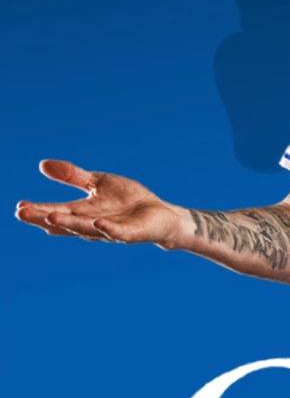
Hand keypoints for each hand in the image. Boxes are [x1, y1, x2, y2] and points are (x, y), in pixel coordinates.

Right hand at [14, 160, 184, 246]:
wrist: (160, 213)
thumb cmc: (128, 201)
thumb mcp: (98, 183)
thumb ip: (73, 176)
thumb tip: (42, 164)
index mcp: (83, 212)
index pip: (56, 212)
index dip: (38, 211)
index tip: (19, 207)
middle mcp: (92, 224)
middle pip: (65, 222)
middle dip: (44, 218)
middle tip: (22, 214)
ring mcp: (111, 230)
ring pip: (87, 229)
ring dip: (69, 223)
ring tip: (50, 218)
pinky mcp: (131, 233)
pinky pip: (118, 232)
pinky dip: (108, 228)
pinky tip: (99, 222)